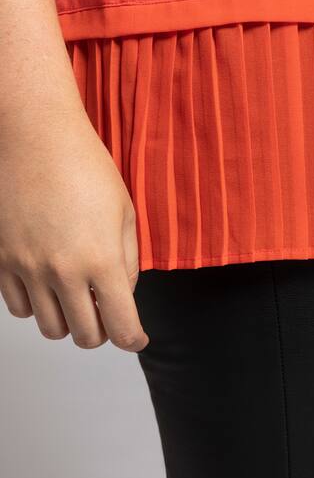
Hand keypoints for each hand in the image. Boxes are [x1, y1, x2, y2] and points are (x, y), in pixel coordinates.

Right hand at [0, 108, 148, 352]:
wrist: (36, 137)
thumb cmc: (85, 167)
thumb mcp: (124, 212)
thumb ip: (128, 261)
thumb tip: (124, 293)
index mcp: (101, 261)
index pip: (121, 327)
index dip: (133, 340)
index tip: (135, 338)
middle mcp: (63, 272)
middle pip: (84, 336)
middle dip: (102, 333)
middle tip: (106, 316)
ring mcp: (27, 268)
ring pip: (50, 327)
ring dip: (68, 320)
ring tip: (76, 297)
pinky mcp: (2, 260)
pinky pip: (18, 307)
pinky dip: (36, 306)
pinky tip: (47, 285)